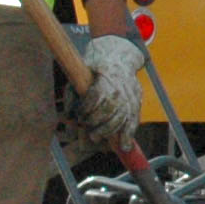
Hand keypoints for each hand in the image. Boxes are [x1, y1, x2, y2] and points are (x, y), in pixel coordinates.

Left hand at [62, 34, 143, 157]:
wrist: (119, 57)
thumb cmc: (95, 67)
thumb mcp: (80, 73)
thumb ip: (73, 94)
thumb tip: (68, 117)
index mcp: (106, 76)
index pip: (97, 96)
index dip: (86, 108)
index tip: (79, 114)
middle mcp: (121, 87)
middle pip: (110, 111)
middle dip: (97, 124)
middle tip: (87, 128)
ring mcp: (131, 96)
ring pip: (122, 119)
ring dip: (108, 132)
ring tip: (96, 137)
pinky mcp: (136, 102)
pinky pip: (134, 121)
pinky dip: (129, 135)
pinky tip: (123, 146)